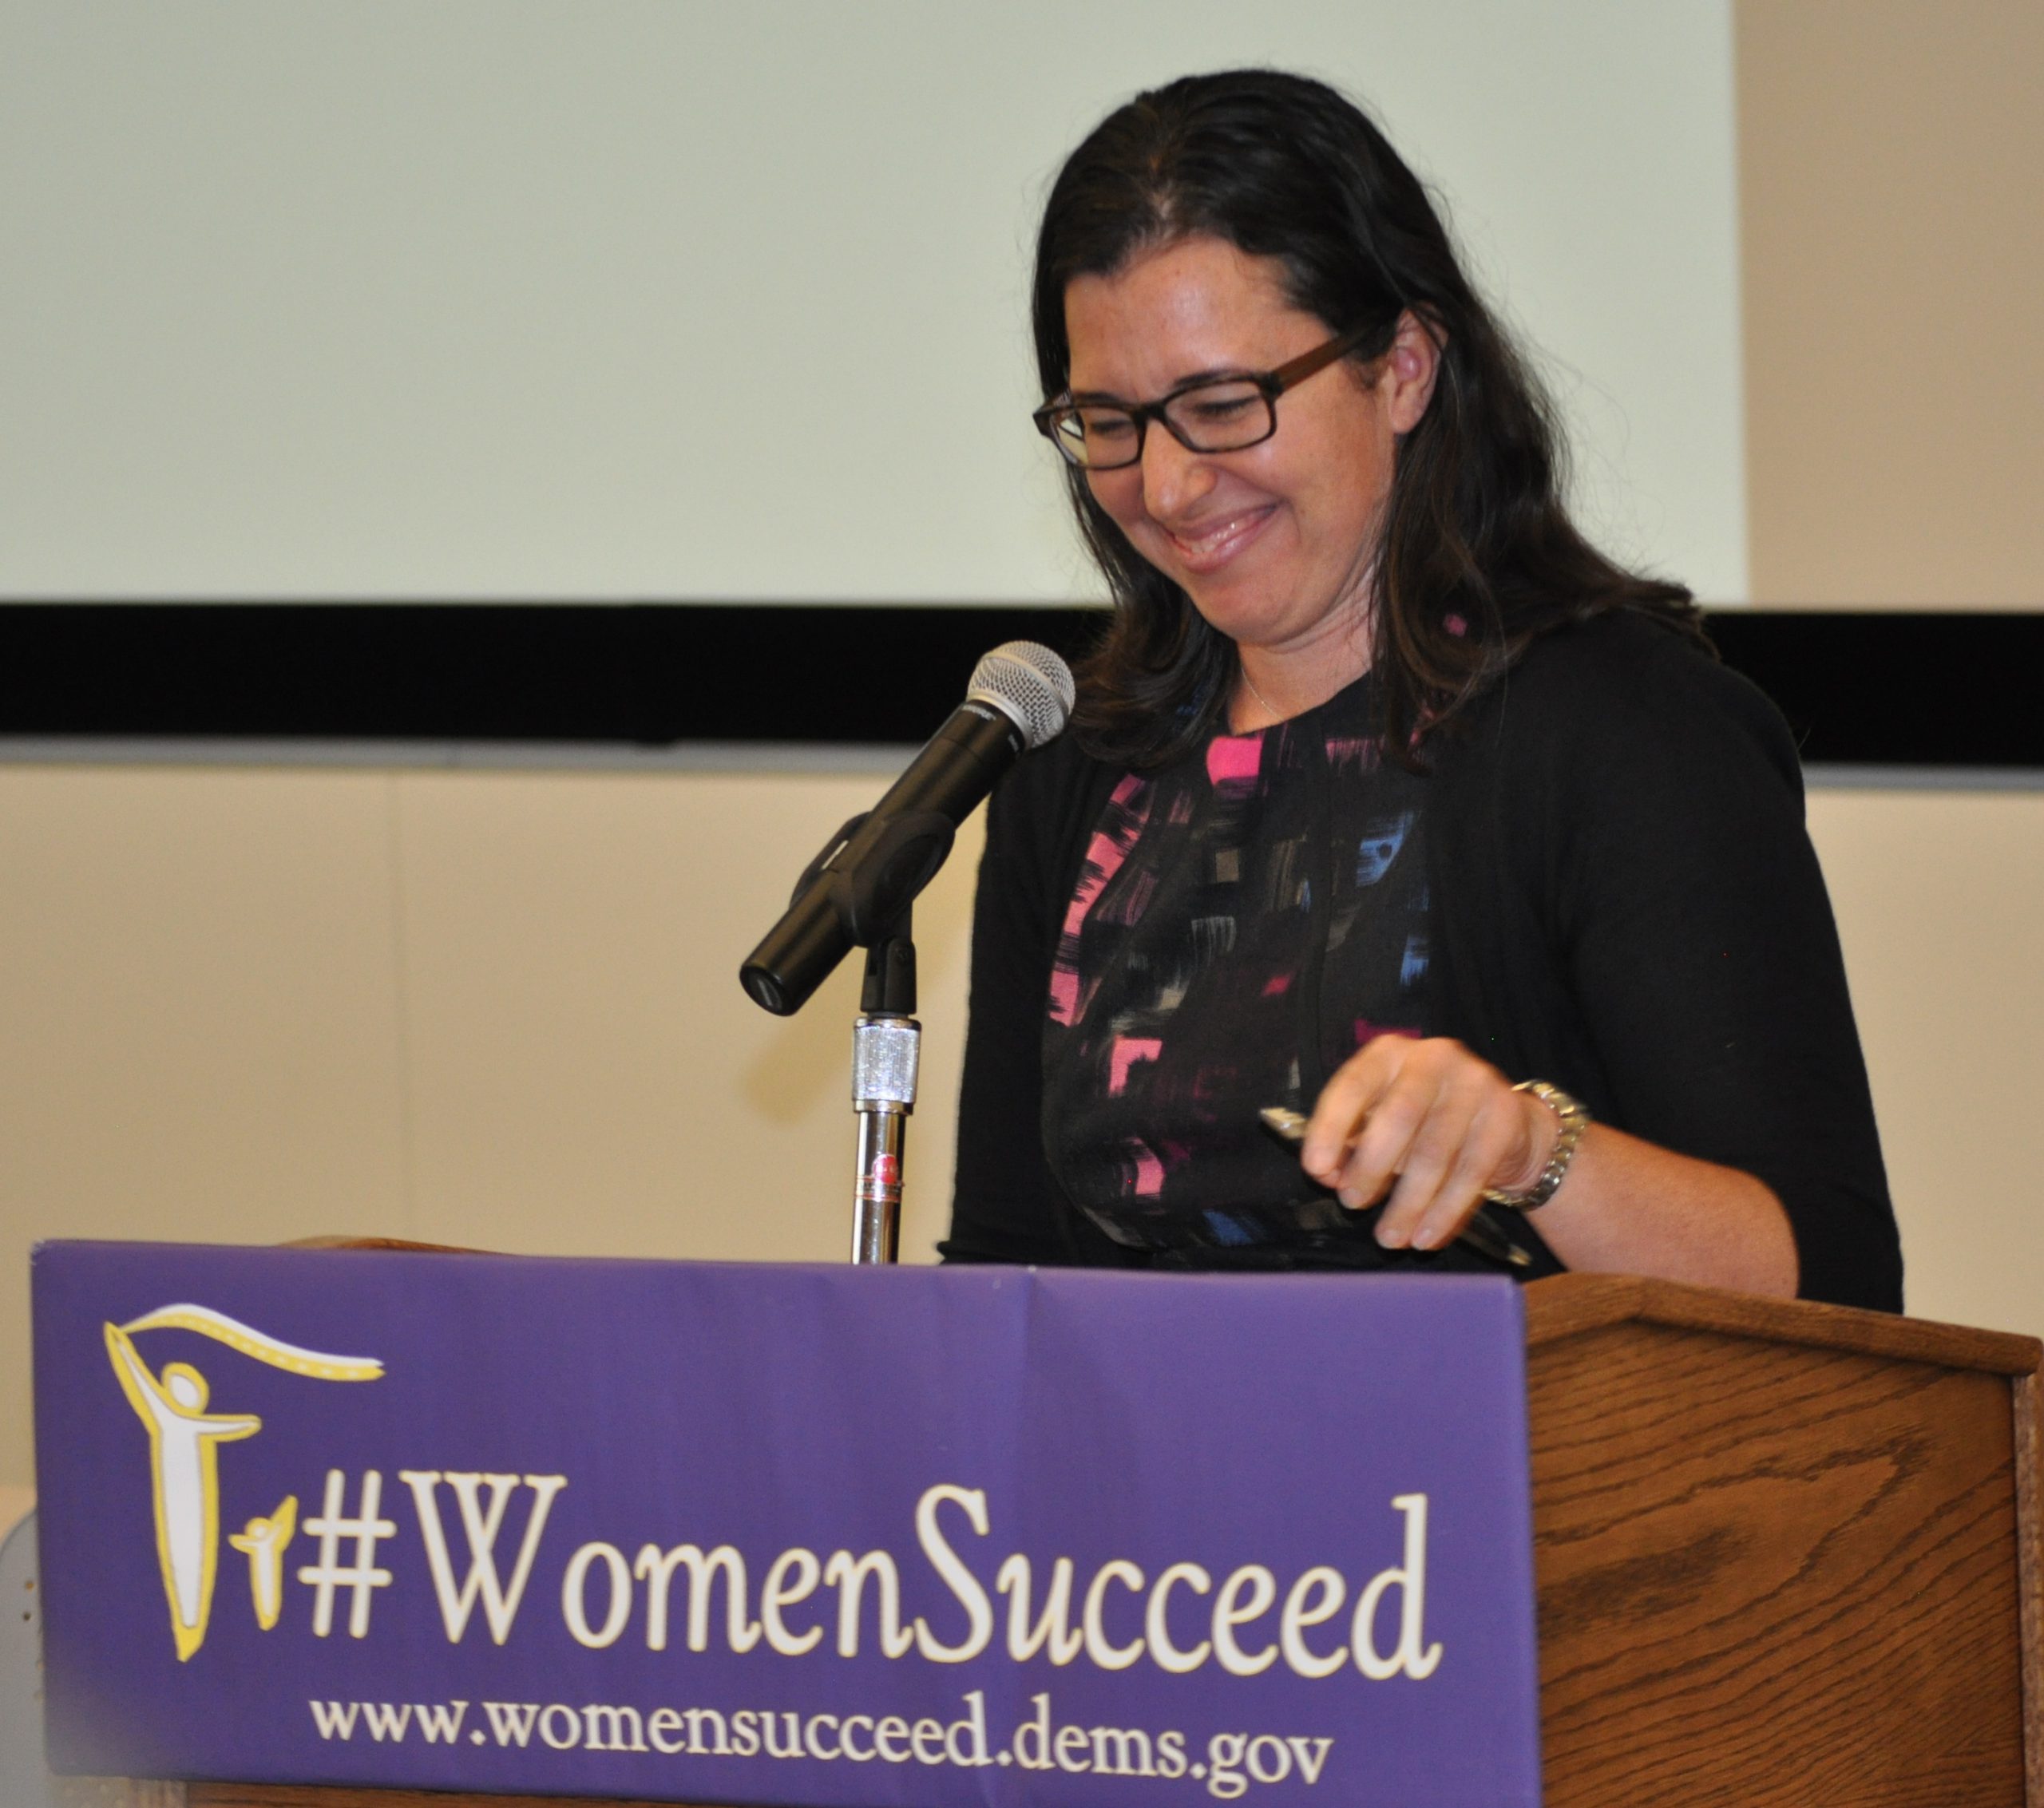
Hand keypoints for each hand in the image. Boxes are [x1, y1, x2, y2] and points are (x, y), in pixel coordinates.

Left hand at [1299, 1035, 1555, 1250]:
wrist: (1504, 1124)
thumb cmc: (1424, 1123)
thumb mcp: (1382, 1122)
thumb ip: (1352, 1143)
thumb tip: (1327, 1174)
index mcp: (1389, 1054)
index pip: (1352, 1086)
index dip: (1330, 1128)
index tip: (1316, 1169)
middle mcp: (1433, 1058)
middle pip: (1397, 1117)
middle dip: (1370, 1167)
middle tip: (1352, 1204)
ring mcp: (1474, 1083)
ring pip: (1434, 1152)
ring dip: (1408, 1203)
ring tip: (1389, 1238)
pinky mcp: (1504, 1115)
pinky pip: (1471, 1173)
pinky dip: (1445, 1212)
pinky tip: (1427, 1237)